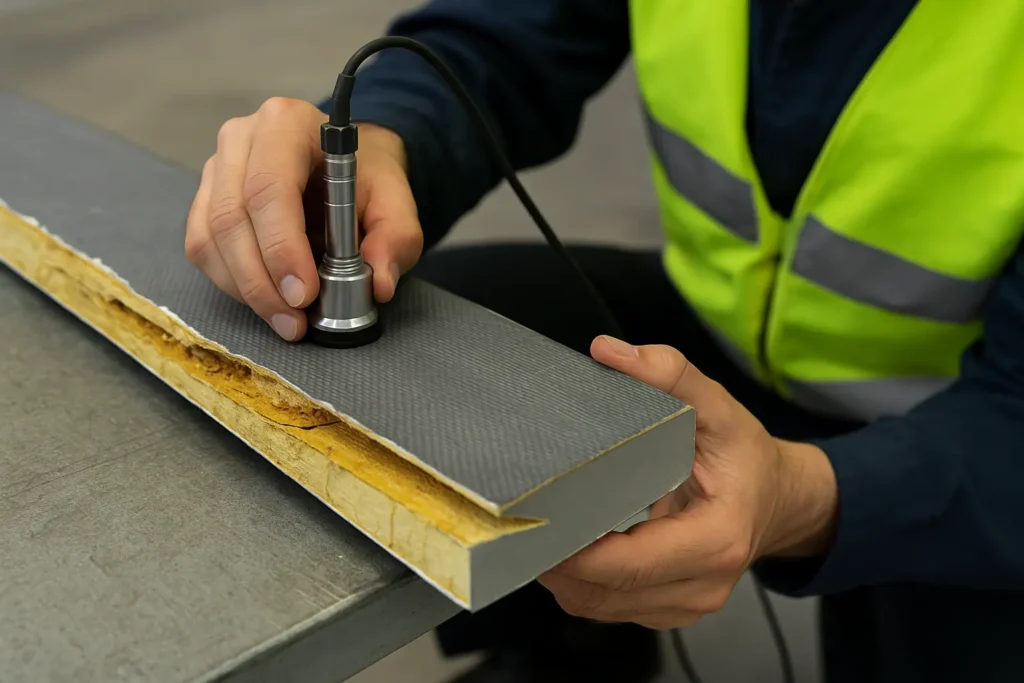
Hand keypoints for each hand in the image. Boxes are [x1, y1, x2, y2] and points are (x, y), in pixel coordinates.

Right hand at [185, 97, 422, 340]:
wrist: (345, 165)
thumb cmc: (366, 180)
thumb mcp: (395, 203)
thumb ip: (396, 238)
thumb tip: (379, 284)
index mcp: (287, 123)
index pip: (270, 188)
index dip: (281, 247)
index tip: (303, 294)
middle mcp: (241, 138)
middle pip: (231, 216)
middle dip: (261, 280)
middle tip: (294, 320)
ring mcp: (216, 168)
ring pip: (210, 237)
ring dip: (246, 289)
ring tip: (285, 320)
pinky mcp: (205, 200)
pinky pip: (202, 248)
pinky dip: (232, 283)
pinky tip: (266, 300)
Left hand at [537, 336, 837, 629]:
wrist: (777, 499)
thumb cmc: (744, 456)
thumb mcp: (716, 405)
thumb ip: (670, 374)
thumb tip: (609, 352)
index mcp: (717, 539)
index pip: (630, 563)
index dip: (575, 552)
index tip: (535, 520)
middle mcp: (703, 584)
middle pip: (605, 594)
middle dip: (556, 562)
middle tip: (519, 520)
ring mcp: (686, 606)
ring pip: (599, 608)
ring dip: (563, 576)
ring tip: (538, 529)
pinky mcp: (669, 609)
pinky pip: (608, 608)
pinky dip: (580, 582)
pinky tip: (568, 545)